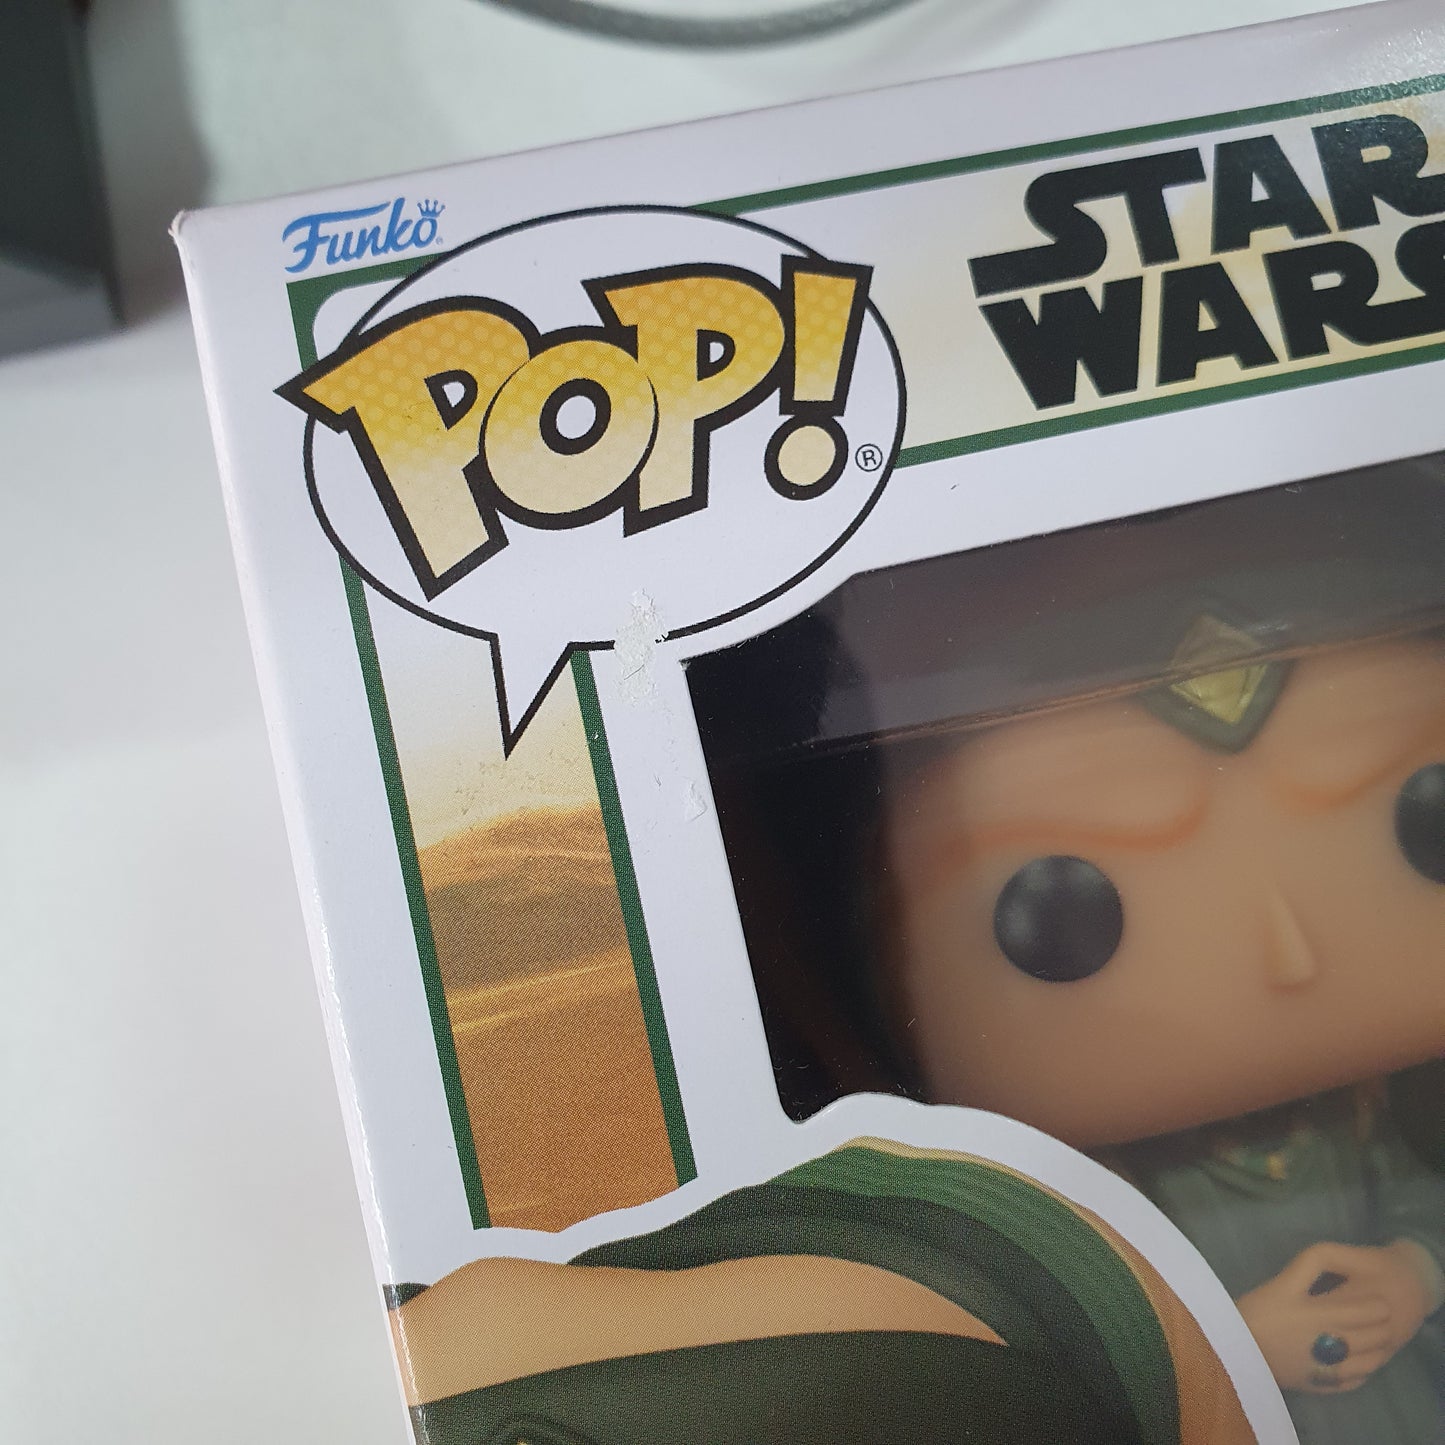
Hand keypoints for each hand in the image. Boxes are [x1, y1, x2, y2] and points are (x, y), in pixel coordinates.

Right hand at [1237, 1242, 1429, 1393]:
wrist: (1232, 1349)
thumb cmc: (1257, 1311)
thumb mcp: (1282, 1281)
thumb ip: (1309, 1265)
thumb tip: (1334, 1259)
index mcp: (1321, 1315)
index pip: (1364, 1312)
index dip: (1377, 1307)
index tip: (1382, 1302)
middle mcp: (1330, 1344)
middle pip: (1369, 1338)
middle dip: (1381, 1328)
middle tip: (1383, 1321)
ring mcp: (1326, 1369)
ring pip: (1366, 1363)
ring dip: (1377, 1352)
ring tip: (1377, 1343)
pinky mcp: (1319, 1385)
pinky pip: (1351, 1382)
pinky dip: (1361, 1373)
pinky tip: (1360, 1366)